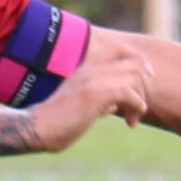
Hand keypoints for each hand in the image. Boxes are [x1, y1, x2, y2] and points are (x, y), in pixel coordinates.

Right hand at [30, 53, 153, 151]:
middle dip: (144, 88)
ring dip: (141, 101)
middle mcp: (92, 68)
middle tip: (137, 111)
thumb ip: (102, 101)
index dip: (142, 67)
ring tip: (133, 119)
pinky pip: (128, 92)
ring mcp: (92, 79)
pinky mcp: (94, 94)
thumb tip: (117, 105)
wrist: (37, 128)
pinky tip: (131, 123)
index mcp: (88, 68)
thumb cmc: (59, 123)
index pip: (124, 52)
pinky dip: (136, 107)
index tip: (143, 90)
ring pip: (135, 78)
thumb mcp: (84, 107)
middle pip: (136, 64)